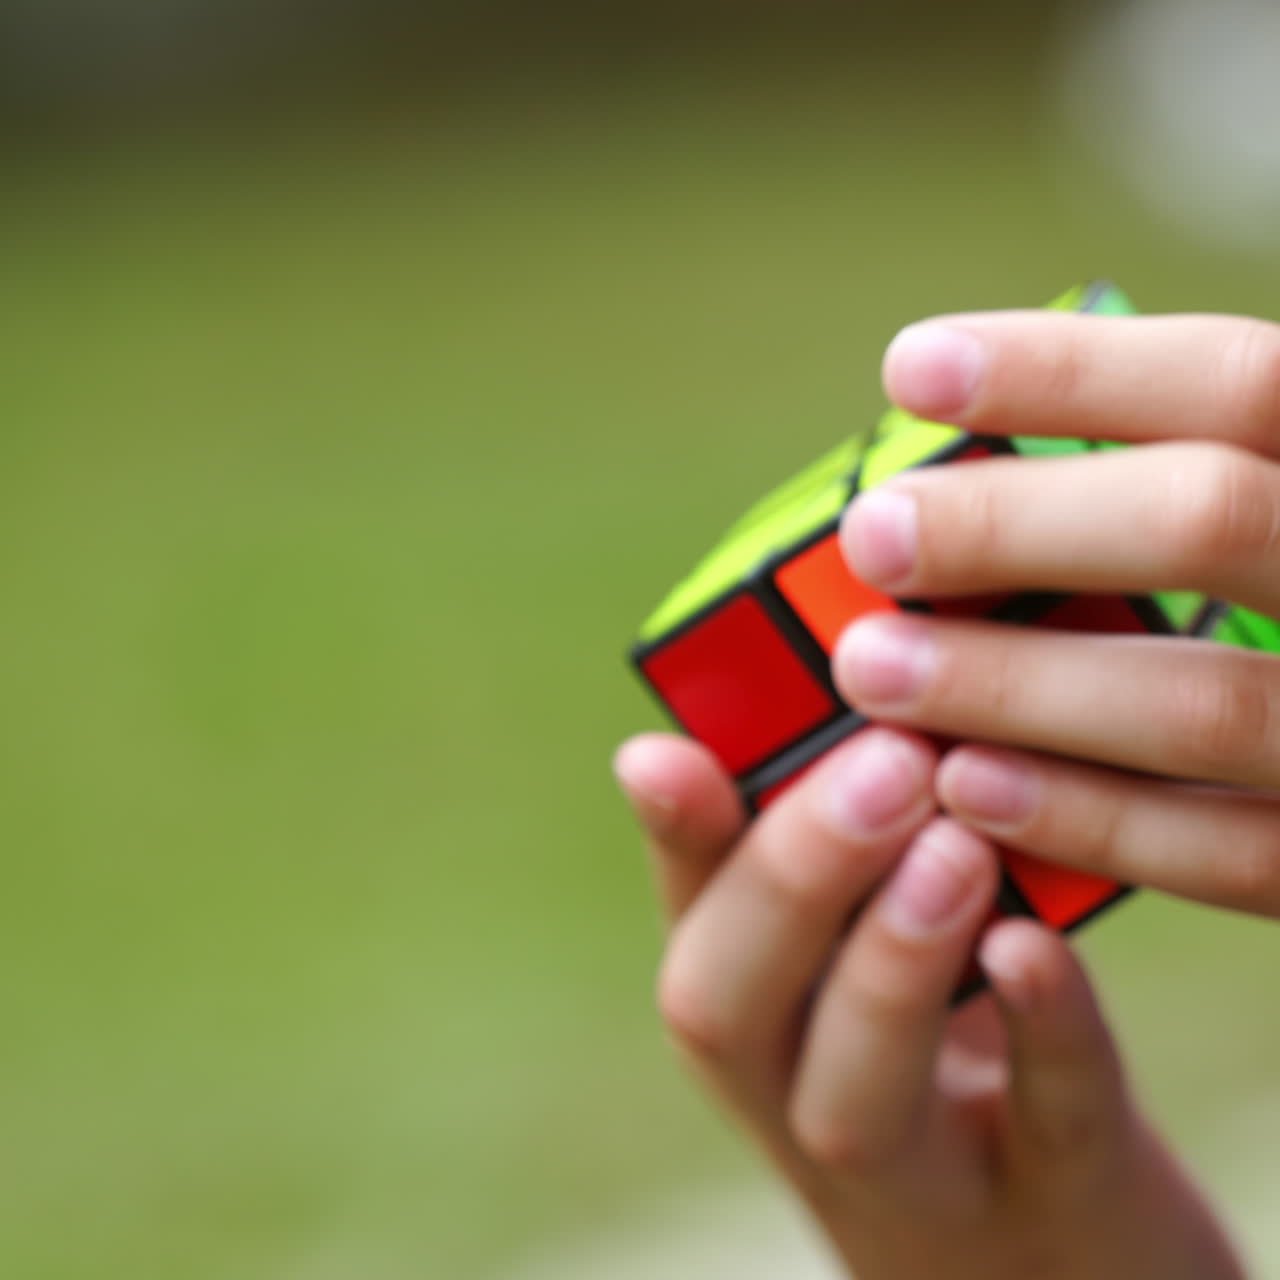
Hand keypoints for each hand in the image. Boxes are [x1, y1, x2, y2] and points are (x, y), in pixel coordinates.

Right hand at [614, 727, 1242, 1278]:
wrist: (1064, 1254)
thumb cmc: (959, 1050)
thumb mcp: (886, 937)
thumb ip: (860, 836)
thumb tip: (851, 686)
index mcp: (755, 1006)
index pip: (690, 913)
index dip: (674, 833)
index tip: (660, 754)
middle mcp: (797, 1095)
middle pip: (728, 1011)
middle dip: (790, 882)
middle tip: (881, 765)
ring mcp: (921, 1174)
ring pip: (854, 1097)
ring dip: (890, 960)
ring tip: (954, 842)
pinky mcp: (1059, 1202)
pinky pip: (1044, 1126)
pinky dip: (1040, 1030)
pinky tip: (1037, 944)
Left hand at [837, 310, 1279, 916]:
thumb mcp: (1267, 514)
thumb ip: (1153, 496)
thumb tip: (948, 486)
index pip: (1242, 382)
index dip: (1069, 371)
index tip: (911, 369)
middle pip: (1212, 521)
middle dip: (1014, 525)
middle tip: (874, 537)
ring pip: (1205, 702)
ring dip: (1013, 686)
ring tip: (873, 667)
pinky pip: (1229, 852)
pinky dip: (1087, 819)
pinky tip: (963, 785)